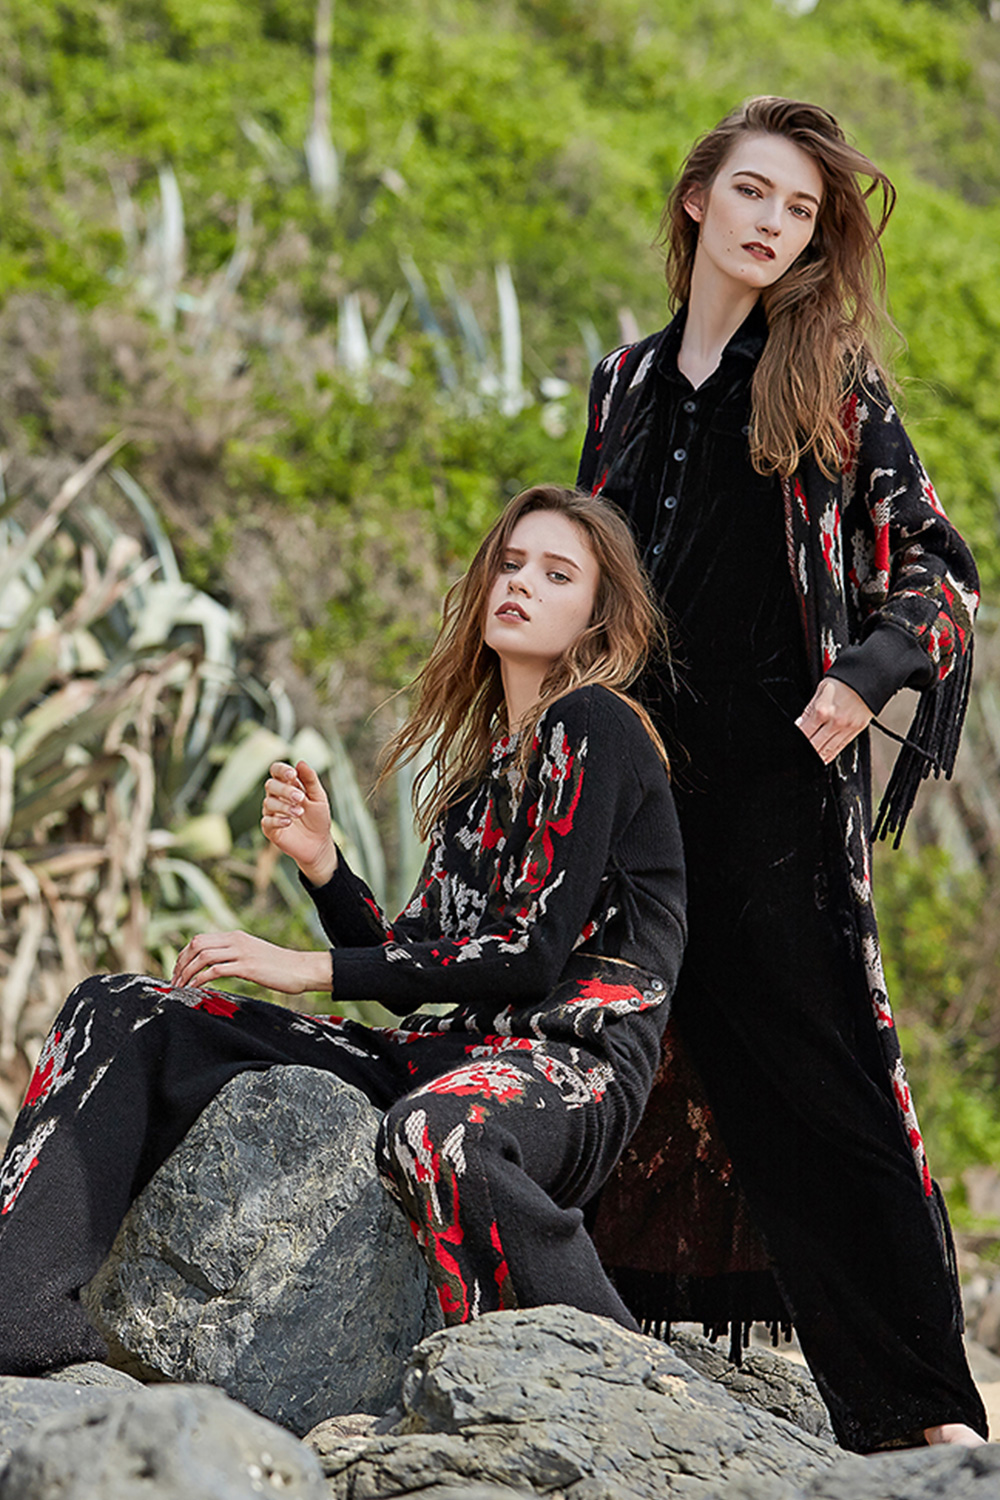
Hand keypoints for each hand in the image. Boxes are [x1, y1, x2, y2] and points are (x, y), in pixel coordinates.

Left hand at [172, 930, 331, 994]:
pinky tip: (195, 989)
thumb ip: (235, 955)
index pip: (199, 939)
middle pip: (196, 945)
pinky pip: (215, 971)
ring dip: (187, 973)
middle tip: (174, 981)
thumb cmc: (279, 966)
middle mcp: (236, 940)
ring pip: (203, 957)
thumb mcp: (253, 954)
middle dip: (180, 963)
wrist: (302, 969)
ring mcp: (242, 952)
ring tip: (180, 987)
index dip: (183, 955)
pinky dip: (200, 980)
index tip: (177, 971)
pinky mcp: (247, 967)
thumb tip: (215, 967)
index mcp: (236, 936)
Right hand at [261, 760, 337, 885]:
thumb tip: (300, 762)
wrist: (319, 844)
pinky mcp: (270, 829)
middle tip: (300, 798)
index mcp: (288, 786)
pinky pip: (267, 821)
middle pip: (271, 785)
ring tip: (299, 813)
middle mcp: (276, 797)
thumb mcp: (319, 797)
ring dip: (284, 806)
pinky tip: (289, 822)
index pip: (276, 771)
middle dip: (285, 790)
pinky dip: (278, 820)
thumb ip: (310, 780)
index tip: (293, 775)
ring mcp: (272, 813)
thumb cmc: (318, 818)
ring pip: (268, 803)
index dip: (282, 770)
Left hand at [795, 679, 872, 763]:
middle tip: (799, 752)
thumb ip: (809, 710)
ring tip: (809, 758)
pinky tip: (824, 757)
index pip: (804, 732)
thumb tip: (800, 724)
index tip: (793, 741)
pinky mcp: (856, 730)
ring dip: (816, 756)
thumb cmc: (844, 681)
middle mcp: (834, 722)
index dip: (797, 738)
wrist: (867, 678)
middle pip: (814, 745)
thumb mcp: (820, 690)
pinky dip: (830, 755)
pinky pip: (840, 748)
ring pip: (827, 750)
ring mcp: (846, 728)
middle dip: (805, 749)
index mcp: (822, 710)